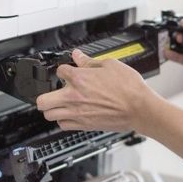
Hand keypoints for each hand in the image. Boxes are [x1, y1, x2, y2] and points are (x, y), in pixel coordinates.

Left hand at [36, 49, 155, 131]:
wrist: (140, 108)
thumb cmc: (129, 88)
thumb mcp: (110, 65)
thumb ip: (90, 61)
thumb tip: (79, 56)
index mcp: (80, 79)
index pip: (59, 71)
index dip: (64, 70)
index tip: (68, 71)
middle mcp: (74, 97)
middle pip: (42, 100)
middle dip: (45, 94)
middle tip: (53, 92)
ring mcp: (77, 113)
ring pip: (49, 115)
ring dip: (52, 108)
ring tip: (60, 104)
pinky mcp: (84, 125)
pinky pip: (63, 125)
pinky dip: (63, 120)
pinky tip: (70, 114)